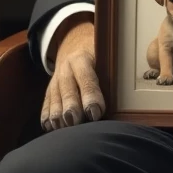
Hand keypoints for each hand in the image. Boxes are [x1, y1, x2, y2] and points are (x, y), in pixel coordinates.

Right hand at [41, 14, 104, 130]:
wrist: (73, 43)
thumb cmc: (96, 52)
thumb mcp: (104, 52)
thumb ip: (110, 68)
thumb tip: (126, 90)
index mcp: (81, 58)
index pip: (86, 78)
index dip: (91, 96)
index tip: (96, 112)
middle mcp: (66, 69)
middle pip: (67, 92)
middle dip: (71, 109)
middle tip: (75, 123)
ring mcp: (55, 81)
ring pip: (54, 100)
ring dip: (58, 116)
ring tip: (63, 129)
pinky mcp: (49, 91)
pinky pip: (45, 105)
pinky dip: (47, 117)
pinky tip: (50, 128)